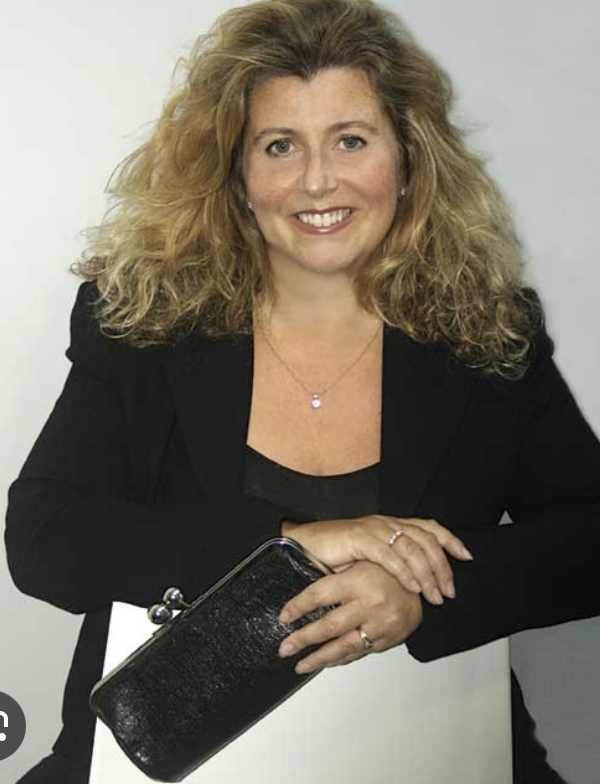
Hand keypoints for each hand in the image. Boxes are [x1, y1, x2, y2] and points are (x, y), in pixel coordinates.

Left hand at [277, 560, 422, 673]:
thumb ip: (336, 575)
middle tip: (284, 648)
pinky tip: (327, 662)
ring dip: (318, 658)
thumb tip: (302, 587)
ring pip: (343, 647)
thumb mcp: (361, 562)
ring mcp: (379, 625)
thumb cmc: (389, 569)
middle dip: (302, 639)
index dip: (298, 607)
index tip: (284, 616)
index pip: (319, 595)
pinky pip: (359, 652)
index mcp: (359, 580)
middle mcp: (369, 604)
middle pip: (328, 626)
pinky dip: (341, 659)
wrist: (426, 583)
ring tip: (299, 664)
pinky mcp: (387, 640)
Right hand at [282, 515, 472, 605]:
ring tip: (435, 596)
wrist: (303, 545)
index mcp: (390, 524)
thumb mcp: (370, 559)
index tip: (467, 557)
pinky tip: (412, 587)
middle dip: (442, 566)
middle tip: (449, 591)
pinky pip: (389, 555)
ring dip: (427, 574)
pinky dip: (404, 571)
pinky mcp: (360, 538)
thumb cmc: (334, 555)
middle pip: (426, 539)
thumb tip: (418, 585)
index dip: (451, 540)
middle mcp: (386, 523)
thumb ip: (392, 564)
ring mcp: (373, 529)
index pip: (429, 527)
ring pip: (412, 547)